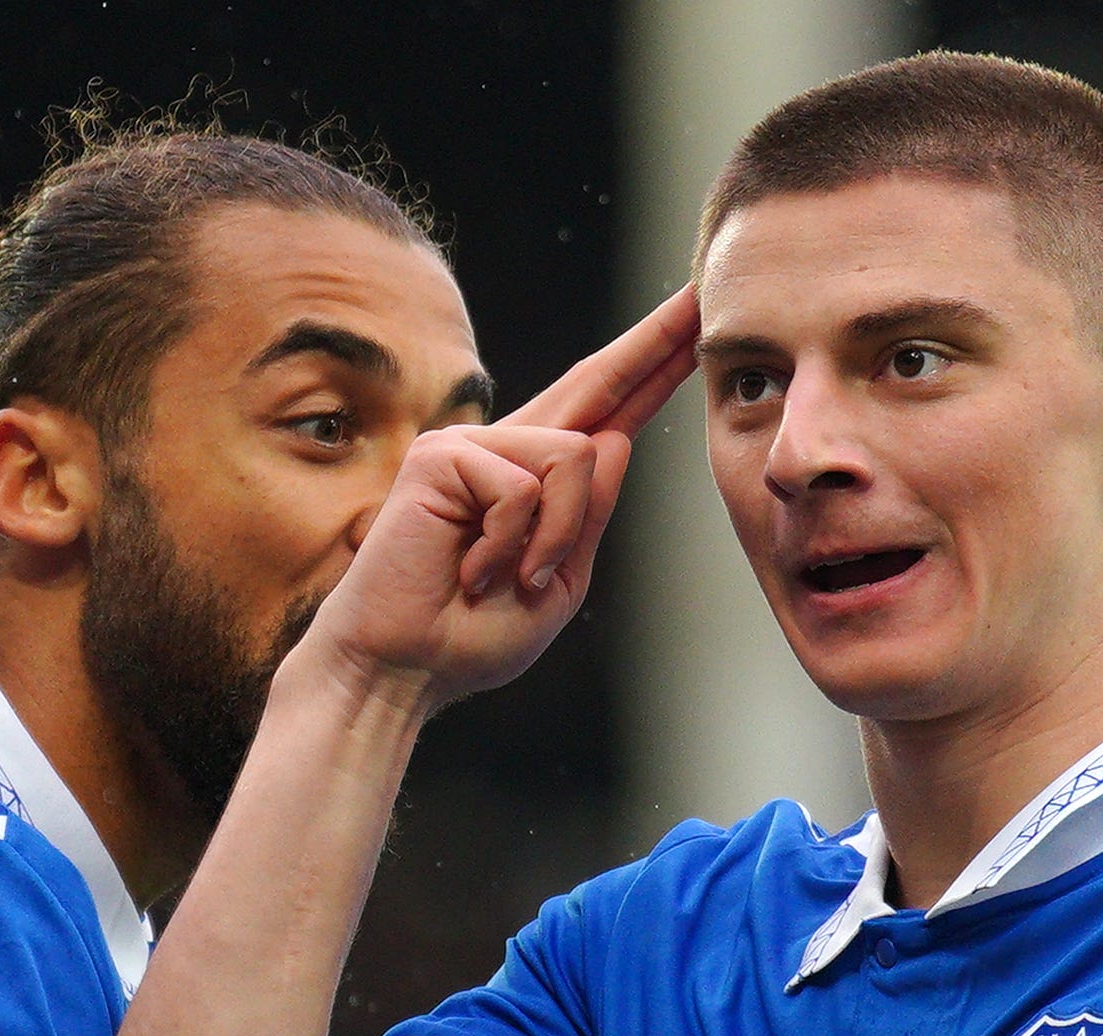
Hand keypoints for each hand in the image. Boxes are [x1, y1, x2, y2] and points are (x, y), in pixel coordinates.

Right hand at [292, 283, 699, 713]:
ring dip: (559, 535)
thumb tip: (617, 438)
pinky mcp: (443, 454)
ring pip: (577, 457)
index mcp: (537, 481)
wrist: (402, 670)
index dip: (651, 372)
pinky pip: (526, 486)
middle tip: (700, 298)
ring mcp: (471, 444)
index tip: (694, 328)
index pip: (606, 415)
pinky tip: (475, 573)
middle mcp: (506, 448)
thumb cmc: (469, 637)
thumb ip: (589, 515)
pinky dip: (513, 542)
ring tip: (513, 579)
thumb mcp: (559, 580)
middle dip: (653, 342)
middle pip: (596, 382)